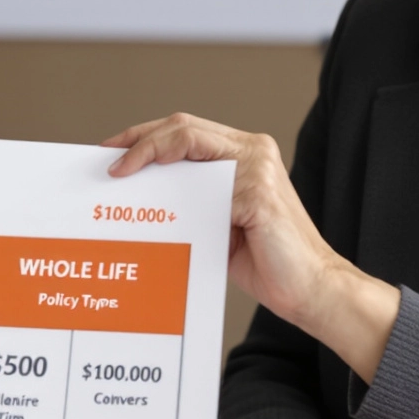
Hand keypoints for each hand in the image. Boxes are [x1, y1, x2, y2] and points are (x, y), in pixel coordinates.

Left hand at [102, 113, 399, 378]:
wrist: (310, 291)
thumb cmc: (266, 261)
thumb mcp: (216, 221)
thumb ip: (191, 198)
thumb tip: (139, 190)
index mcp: (244, 154)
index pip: (186, 130)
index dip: (146, 137)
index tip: (112, 151)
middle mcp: (253, 151)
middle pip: (183, 126)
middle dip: (140, 139)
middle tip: (108, 161)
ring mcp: (258, 167)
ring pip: (190, 142)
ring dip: (149, 155)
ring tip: (120, 176)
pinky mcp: (258, 192)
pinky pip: (207, 184)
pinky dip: (176, 192)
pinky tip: (158, 210)